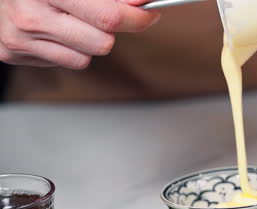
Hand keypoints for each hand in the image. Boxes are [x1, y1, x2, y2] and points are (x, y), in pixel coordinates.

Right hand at [0, 0, 159, 68]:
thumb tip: (141, 3)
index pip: (108, 16)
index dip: (137, 17)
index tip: (150, 13)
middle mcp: (30, 14)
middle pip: (102, 43)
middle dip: (113, 30)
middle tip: (109, 15)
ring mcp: (20, 38)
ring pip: (85, 58)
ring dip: (89, 41)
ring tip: (74, 20)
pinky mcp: (13, 53)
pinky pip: (65, 62)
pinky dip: (69, 48)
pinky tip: (57, 30)